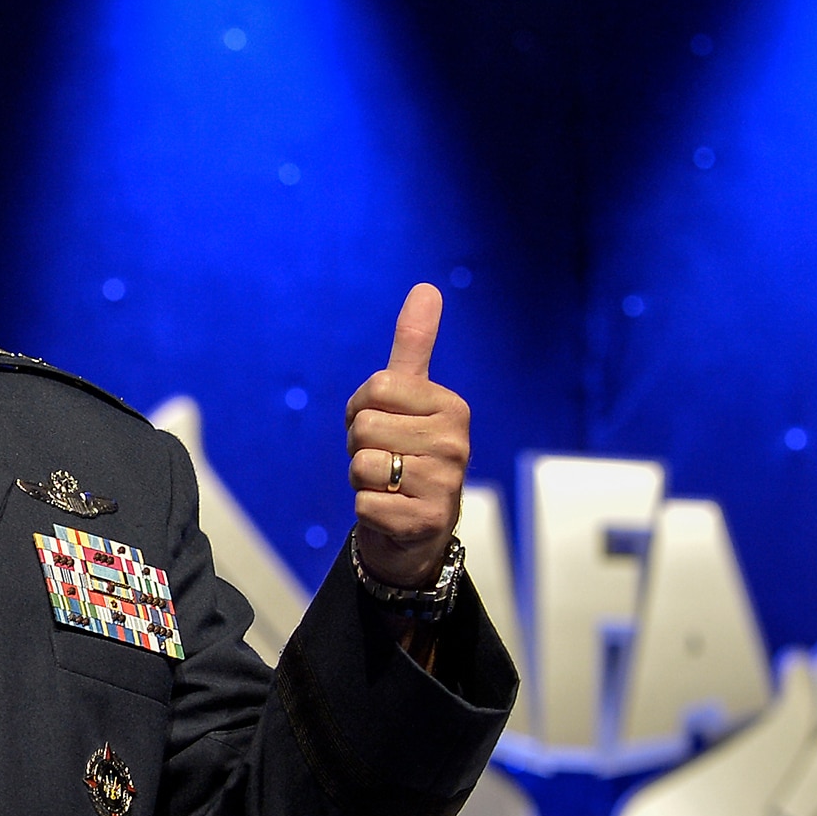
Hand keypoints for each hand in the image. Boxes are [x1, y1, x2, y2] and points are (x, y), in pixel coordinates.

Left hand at [345, 283, 467, 587]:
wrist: (416, 528)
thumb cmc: (405, 452)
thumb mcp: (409, 397)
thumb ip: (415, 345)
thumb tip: (426, 287)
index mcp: (451, 407)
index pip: (376, 387)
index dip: (361, 408)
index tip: (381, 425)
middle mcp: (456, 443)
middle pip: (365, 427)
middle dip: (360, 446)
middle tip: (384, 460)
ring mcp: (445, 484)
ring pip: (362, 466)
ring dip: (362, 479)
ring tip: (388, 485)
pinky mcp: (426, 520)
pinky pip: (365, 504)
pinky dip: (366, 510)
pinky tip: (390, 510)